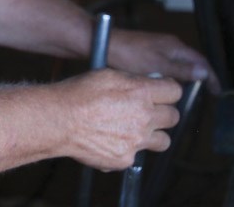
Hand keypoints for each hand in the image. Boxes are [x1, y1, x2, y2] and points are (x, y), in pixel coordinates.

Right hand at [55, 69, 181, 170]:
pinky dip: (128, 148)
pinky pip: (137, 154)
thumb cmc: (77, 94)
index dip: (168, 90)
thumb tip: (145, 83)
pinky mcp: (126, 158)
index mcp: (141, 93)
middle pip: (173, 117)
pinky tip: (111, 139)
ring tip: (135, 129)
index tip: (163, 92)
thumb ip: (132, 81)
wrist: (58, 120)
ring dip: (153, 134)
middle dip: (163, 112)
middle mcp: (144, 118)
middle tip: (148, 110)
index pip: (174, 91)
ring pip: (163, 141)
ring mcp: (137, 141)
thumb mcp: (106, 75)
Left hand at [107, 28, 220, 93]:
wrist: (101, 43)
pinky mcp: (146, 54)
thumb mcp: (156, 65)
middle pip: (190, 64)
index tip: (216, 92)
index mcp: (174, 47)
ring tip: (182, 96)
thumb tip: (202, 73)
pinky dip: (167, 78)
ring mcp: (156, 49)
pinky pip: (163, 67)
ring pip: (176, 66)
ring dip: (180, 79)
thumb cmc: (126, 53)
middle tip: (202, 96)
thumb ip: (179, 70)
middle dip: (197, 79)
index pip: (200, 61)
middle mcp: (168, 46)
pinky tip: (162, 88)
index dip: (211, 77)